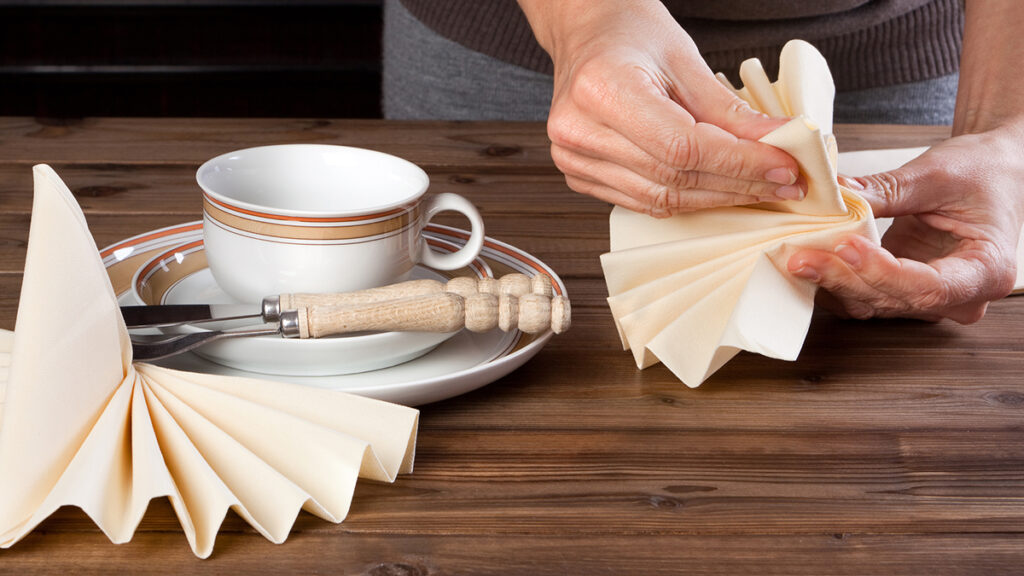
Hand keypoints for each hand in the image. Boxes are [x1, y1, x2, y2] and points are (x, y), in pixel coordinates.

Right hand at [518, 0, 804, 216]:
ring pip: (660, 199)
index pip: (683, 148)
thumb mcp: (683, 57)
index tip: (784, 166)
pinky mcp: (579, 175)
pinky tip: (718, 190)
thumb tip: (774, 142)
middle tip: (784, 180)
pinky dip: (686, 200)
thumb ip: (726, 108)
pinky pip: (642, 202)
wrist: (587, 34)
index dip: (740, 163)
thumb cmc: (626, 33)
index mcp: (602, 91)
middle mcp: (580, 131)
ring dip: (717, 198)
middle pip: (674, 179)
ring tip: (758, 187)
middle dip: (738, 183)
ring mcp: (574, 158)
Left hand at [788, 126, 1023, 323]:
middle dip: (844, 278)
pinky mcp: (903, 288)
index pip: (930, 287)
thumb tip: (839, 198)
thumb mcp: (937, 174)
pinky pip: (865, 295)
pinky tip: (810, 263)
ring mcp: (930, 297)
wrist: (994, 171)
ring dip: (834, 283)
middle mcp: (961, 295)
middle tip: (803, 256)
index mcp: (987, 270)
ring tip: (798, 258)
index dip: (883, 272)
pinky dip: (836, 282)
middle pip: (895, 298)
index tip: (847, 247)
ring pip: (875, 303)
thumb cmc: (982, 172)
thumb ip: (888, 190)